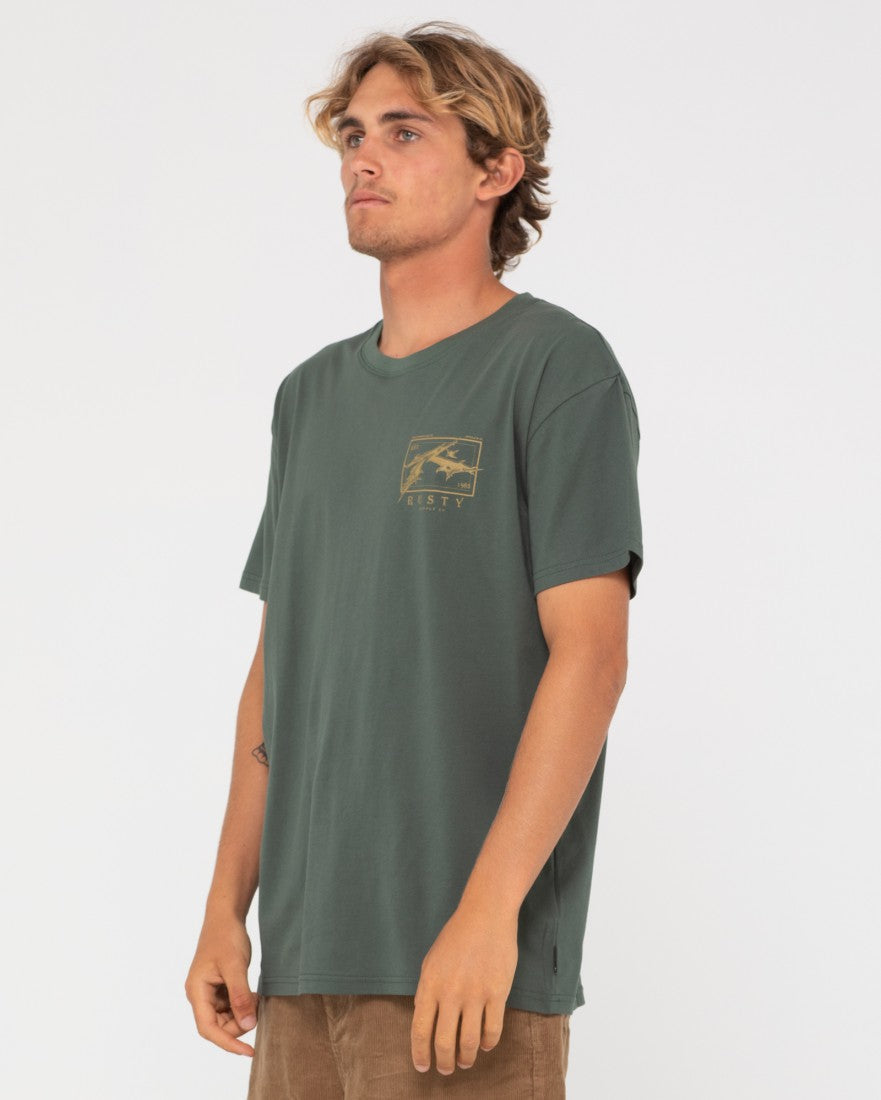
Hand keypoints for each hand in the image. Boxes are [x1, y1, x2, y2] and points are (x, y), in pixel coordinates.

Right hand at [184, 914, 258, 1055]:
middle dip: (239, 1023)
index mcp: (196, 991)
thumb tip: (247, 1026)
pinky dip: (242, 1005)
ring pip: (225, 1018)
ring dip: (242, 1014)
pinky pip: (229, 1006)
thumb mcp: (235, 966)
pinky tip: (251, 994)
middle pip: (218, 1026)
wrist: (225, 916)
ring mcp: (208, 992)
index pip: (209, 1028)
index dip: (228, 1043)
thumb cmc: (226, 937)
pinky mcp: (218, 988)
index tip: (249, 1052)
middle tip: (257, 1006)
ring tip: (255, 997)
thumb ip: (240, 997)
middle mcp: (199, 995)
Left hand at [411, 900, 518, 1075]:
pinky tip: (484, 1044)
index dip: (420, 1054)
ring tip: (465, 1062)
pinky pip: (492, 1030)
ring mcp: (475, 994)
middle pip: (444, 1042)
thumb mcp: (431, 960)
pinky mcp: (497, 993)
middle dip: (444, 1062)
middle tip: (446, 1069)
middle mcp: (450, 993)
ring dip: (466, 1058)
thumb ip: (426, 989)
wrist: (485, 915)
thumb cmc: (456, 936)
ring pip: (468, 1042)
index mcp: (430, 984)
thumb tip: (423, 1016)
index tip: (423, 1067)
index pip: (420, 1030)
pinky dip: (487, 1043)